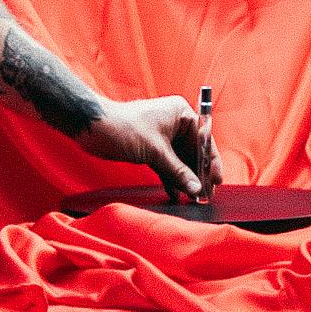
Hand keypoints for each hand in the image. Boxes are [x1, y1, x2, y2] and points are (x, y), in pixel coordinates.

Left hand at [82, 93, 221, 202]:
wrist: (93, 128)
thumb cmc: (125, 128)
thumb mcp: (156, 151)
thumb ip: (178, 171)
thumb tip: (196, 188)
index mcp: (180, 114)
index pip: (204, 139)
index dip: (211, 161)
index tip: (217, 180)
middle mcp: (174, 124)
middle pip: (193, 152)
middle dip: (198, 174)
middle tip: (206, 195)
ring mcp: (163, 137)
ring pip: (180, 161)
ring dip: (185, 179)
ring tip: (194, 198)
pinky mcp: (151, 149)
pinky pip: (167, 165)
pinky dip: (171, 179)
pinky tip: (177, 194)